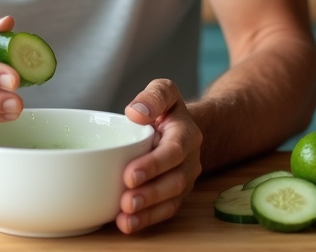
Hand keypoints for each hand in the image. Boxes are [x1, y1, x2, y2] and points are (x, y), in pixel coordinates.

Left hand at [116, 79, 202, 233]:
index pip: (173, 151)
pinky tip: (128, 224)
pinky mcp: (175, 194)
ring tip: (125, 218)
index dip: (154, 164)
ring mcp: (184, 179)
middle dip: (150, 193)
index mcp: (186, 133)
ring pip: (171, 199)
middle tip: (126, 200)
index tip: (130, 174)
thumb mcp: (163, 91)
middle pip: (175, 180)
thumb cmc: (165, 109)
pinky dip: (148, 219)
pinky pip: (166, 210)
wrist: (181, 127)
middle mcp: (189, 159)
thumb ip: (154, 96)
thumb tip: (136, 112)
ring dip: (148, 210)